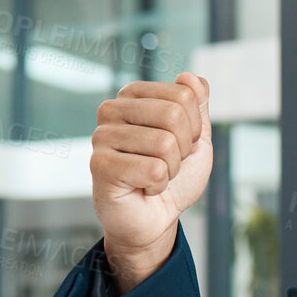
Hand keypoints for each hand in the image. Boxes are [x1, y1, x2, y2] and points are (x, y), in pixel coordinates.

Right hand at [89, 72, 211, 292]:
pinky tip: (143, 188)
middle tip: (167, 164)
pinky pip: (154, 169)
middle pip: (174, 114)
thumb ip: (197, 105)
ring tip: (152, 176)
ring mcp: (101, 136)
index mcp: (133, 96)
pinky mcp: (99, 165)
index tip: (180, 145)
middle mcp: (111, 110)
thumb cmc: (172, 177)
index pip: (184, 94)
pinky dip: (159, 185)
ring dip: (171, 169)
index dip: (194, 127)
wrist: (155, 219)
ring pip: (165, 144)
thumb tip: (191, 77)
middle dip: (184, 148)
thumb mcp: (196, 138)